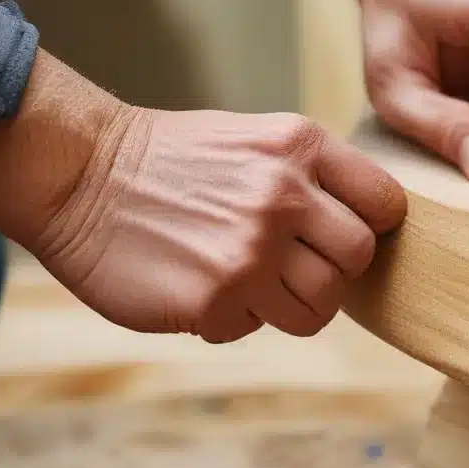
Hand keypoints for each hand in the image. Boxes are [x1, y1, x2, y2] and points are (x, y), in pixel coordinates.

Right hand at [0, 55, 405, 342]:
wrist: (82, 175)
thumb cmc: (177, 160)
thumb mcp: (259, 139)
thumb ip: (318, 176)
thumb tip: (372, 225)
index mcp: (301, 147)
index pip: (386, 203)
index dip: (372, 224)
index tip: (344, 233)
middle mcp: (284, 196)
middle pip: (359, 258)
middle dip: (334, 268)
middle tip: (295, 263)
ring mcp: (251, 252)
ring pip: (320, 308)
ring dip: (292, 303)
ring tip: (252, 281)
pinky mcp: (216, 301)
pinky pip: (257, 328)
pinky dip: (236, 318)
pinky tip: (204, 286)